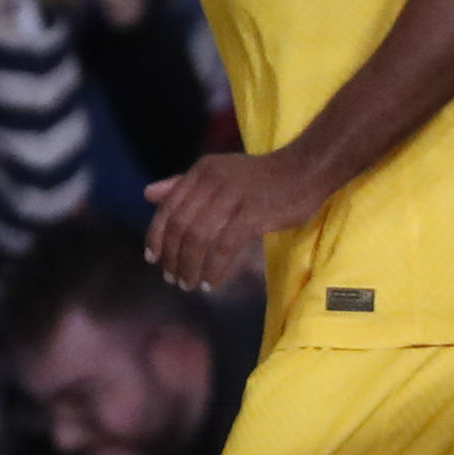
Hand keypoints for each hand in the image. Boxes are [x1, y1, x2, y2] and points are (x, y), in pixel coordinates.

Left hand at [143, 149, 322, 291]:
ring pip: (198, 238)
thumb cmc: (261, 177)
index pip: (168, 207)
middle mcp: (212, 180)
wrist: (306, 169)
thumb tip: (147, 194)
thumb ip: (183, 185)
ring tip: (190, 284)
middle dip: (172, 257)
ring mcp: (233, 197)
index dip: (156, 236)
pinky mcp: (253, 214)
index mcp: (201, 171)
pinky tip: (211, 282)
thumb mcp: (219, 174)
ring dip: (190, 266)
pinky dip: (214, 269)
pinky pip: (224, 247)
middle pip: (181, 226)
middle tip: (173, 278)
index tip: (152, 259)